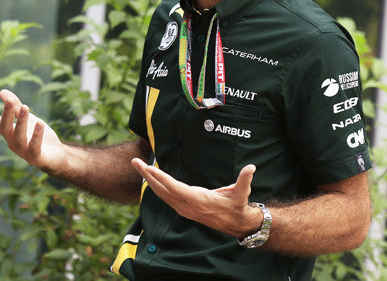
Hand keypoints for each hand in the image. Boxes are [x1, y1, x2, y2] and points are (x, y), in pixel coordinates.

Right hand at [0, 89, 67, 173]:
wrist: (57, 155)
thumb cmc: (39, 137)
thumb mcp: (27, 119)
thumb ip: (16, 107)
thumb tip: (2, 92)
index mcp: (9, 134)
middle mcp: (13, 143)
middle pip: (6, 129)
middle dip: (7, 114)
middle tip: (10, 100)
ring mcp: (24, 152)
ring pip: (19, 137)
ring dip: (21, 122)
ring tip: (25, 107)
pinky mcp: (36, 158)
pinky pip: (34, 147)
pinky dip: (36, 135)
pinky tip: (39, 123)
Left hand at [131, 159, 261, 237]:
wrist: (236, 224)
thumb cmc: (237, 206)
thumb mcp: (242, 193)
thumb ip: (244, 180)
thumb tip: (251, 167)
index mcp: (198, 200)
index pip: (174, 187)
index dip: (160, 178)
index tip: (148, 168)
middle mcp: (187, 205)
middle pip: (162, 189)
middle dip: (147, 175)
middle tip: (135, 162)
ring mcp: (183, 208)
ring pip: (161, 193)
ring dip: (148, 180)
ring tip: (138, 166)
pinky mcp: (183, 208)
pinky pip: (165, 196)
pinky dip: (155, 186)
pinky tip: (149, 179)